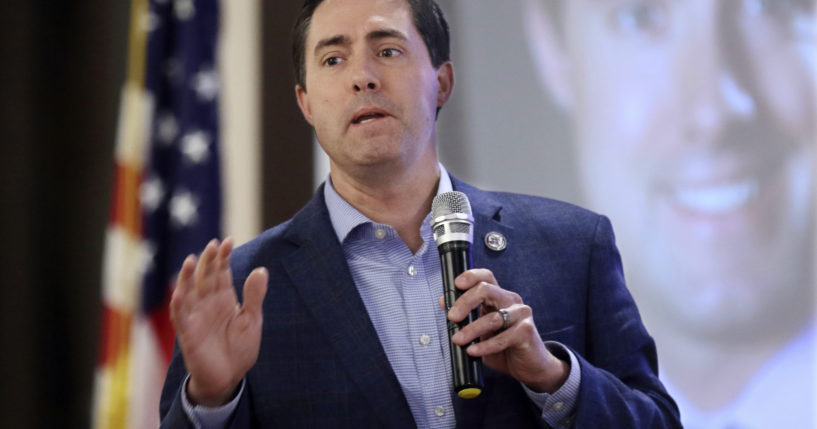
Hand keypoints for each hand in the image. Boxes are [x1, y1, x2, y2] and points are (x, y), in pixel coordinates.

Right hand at [169, 238, 267, 405]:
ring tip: (191, 260)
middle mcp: (208, 304)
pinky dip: (179, 304)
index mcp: (224, 299)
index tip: (228, 241)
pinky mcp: (188, 333)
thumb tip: (261, 270)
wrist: (229, 378)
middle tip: (214, 244)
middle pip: (206, 277)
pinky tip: (179, 292)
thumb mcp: (252, 320)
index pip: (222, 273)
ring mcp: (196, 317)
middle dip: (209, 261)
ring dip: (187, 277)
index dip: (223, 257)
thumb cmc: (239, 349)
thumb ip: (254, 296)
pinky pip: (181, 317)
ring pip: (188, 292)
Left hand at [443, 269, 568, 393]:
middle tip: (452, 317)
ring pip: (492, 317)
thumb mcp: (481, 330)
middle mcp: (511, 301)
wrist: (529, 366)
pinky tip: (474, 351)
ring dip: (471, 330)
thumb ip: (466, 316)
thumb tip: (444, 302)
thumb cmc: (505, 346)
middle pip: (486, 290)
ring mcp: (521, 314)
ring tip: (458, 340)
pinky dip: (485, 345)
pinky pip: (502, 338)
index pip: (486, 277)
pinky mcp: (526, 332)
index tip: (456, 284)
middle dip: (465, 302)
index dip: (471, 276)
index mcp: (499, 296)